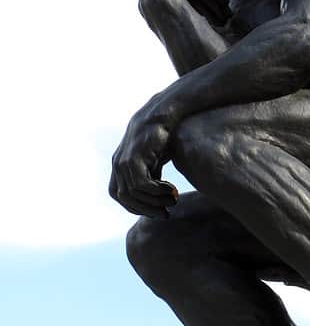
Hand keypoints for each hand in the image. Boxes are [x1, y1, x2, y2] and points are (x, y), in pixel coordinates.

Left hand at [109, 98, 178, 217]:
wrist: (166, 113)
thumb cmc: (165, 137)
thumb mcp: (155, 162)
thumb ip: (151, 178)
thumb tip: (158, 202)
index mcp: (120, 166)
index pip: (120, 196)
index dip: (137, 207)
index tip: (157, 209)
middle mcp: (118, 163)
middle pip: (125, 198)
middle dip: (146, 209)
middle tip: (166, 213)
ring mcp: (124, 160)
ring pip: (133, 194)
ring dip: (155, 201)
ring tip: (174, 199)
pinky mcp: (134, 157)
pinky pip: (141, 185)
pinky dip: (157, 192)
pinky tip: (172, 190)